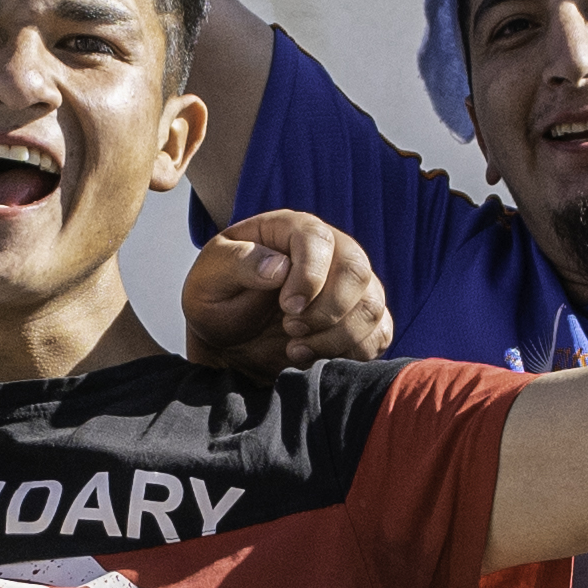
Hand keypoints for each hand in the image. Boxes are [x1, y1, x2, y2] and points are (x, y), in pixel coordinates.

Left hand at [183, 212, 394, 375]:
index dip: (309, 275)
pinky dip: (352, 352)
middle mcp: (330, 251)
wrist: (226, 342)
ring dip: (336, 336)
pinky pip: (380, 334)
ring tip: (295, 347)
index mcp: (289, 230)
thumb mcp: (208, 280)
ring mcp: (350, 286)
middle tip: (290, 329)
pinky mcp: (360, 320)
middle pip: (357, 270)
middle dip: (325, 310)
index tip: (287, 308)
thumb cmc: (216, 302)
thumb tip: (279, 267)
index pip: (318, 239)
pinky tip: (315, 358)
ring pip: (371, 306)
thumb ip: (237, 264)